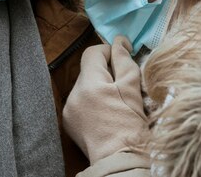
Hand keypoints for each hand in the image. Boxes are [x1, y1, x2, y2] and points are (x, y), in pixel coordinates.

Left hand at [63, 36, 148, 163]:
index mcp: (90, 83)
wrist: (120, 160)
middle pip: (88, 70)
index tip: (123, 56)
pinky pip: (80, 101)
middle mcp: (74, 94)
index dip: (108, 50)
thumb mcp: (132, 89)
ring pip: (85, 86)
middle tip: (123, 84)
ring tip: (114, 102)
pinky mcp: (68, 121)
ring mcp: (69, 109)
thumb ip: (124, 61)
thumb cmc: (130, 125)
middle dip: (105, 71)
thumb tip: (119, 41)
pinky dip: (91, 101)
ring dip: (98, 87)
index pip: (92, 52)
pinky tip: (104, 113)